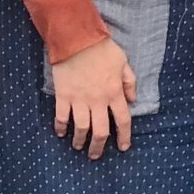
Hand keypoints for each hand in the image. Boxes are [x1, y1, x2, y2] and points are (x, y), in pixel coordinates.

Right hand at [51, 37, 136, 159]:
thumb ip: (129, 82)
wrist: (76, 38)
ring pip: (81, 128)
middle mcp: (98, 101)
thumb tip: (132, 99)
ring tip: (78, 146)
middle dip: (99, 147)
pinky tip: (61, 133)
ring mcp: (79, 99)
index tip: (123, 147)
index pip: (123, 121)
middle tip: (96, 155)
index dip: (124, 136)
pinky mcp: (63, 95)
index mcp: (114, 93)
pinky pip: (61, 116)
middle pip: (101, 131)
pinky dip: (60, 127)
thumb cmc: (101, 48)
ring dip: (80, 140)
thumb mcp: (123, 62)